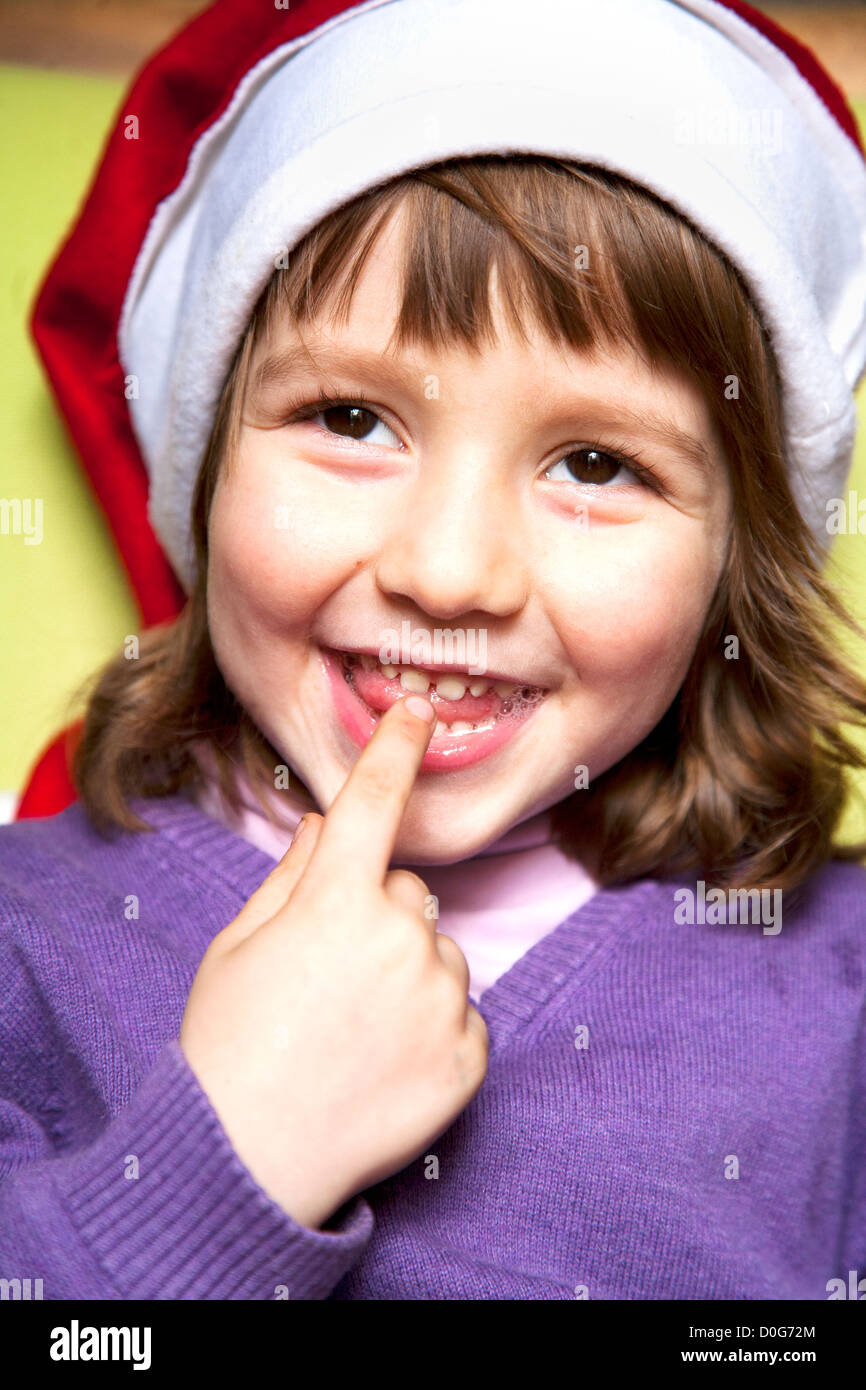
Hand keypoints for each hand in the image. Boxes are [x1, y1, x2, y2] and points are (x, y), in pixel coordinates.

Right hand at [179, 694, 488, 1229]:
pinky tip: (385, 1065)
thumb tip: (332, 825)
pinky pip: (464, 1016)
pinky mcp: (470, 1058)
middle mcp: (401, 940)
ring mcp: (441, 1001)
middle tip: (330, 980)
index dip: (393, 751)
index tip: (413, 712)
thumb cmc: (229, 1045)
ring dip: (410, 978)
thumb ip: (293, 875)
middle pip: (410, 896)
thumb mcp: (239, 946)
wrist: (246, 1163)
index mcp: (336, 903)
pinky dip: (434, 1033)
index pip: (373, 805)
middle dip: (378, 919)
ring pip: (440, 956)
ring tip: (354, 1033)